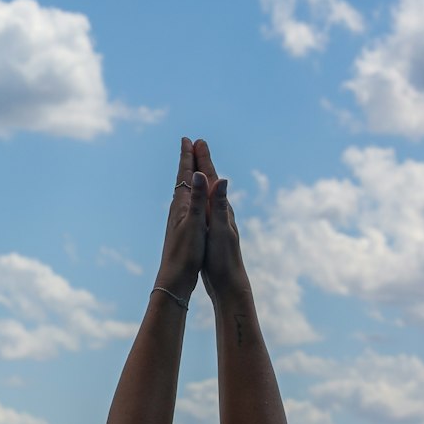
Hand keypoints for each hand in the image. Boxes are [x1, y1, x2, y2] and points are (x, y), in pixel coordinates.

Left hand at [154, 137, 207, 299]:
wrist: (174, 277)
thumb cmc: (186, 253)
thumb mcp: (195, 224)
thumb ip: (197, 198)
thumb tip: (197, 173)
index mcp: (181, 205)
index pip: (184, 175)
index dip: (188, 157)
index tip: (189, 139)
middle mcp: (177, 209)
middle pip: (182, 179)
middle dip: (187, 161)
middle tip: (189, 143)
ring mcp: (178, 219)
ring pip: (183, 191)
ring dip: (188, 176)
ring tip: (190, 166)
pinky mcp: (181, 229)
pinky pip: (186, 203)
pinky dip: (190, 193)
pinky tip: (189, 200)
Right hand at [193, 137, 248, 304]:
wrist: (229, 283)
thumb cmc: (223, 258)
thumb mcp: (220, 229)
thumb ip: (219, 204)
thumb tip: (219, 178)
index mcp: (221, 208)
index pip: (210, 177)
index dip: (203, 159)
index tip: (196, 140)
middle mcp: (220, 212)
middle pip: (209, 181)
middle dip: (202, 162)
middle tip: (195, 143)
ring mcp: (216, 221)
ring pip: (206, 192)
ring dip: (199, 177)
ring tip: (194, 166)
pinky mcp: (212, 231)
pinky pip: (203, 205)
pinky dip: (198, 195)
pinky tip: (197, 200)